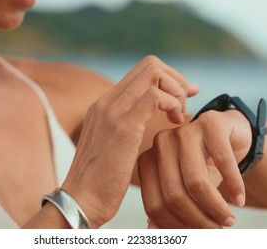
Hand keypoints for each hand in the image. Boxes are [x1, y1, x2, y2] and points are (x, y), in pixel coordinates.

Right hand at [61, 56, 199, 227]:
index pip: (142, 72)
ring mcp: (113, 111)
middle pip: (150, 64)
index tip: (185, 96)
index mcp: (105, 105)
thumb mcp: (115, 147)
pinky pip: (155, 96)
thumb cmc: (102, 182)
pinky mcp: (123, 126)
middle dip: (176, 80)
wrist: (81, 201)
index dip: (169, 79)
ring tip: (178, 118)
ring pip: (154, 73)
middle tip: (182, 108)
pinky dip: (172, 104)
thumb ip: (131, 127)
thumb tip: (165, 115)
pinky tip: (174, 124)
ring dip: (176, 92)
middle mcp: (107, 101)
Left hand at [138, 109, 251, 227]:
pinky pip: (222, 161)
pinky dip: (233, 185)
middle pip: (174, 195)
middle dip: (198, 220)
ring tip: (229, 220)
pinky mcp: (210, 122)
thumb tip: (153, 230)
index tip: (194, 235)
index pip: (154, 204)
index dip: (175, 226)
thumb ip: (168, 206)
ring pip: (196, 181)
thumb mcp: (186, 187)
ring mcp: (185, 130)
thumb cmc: (204, 164)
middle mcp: (162, 143)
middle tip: (217, 230)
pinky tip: (239, 199)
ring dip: (216, 207)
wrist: (229, 134)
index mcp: (148, 160)